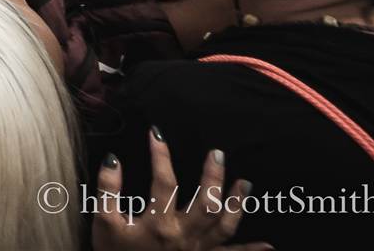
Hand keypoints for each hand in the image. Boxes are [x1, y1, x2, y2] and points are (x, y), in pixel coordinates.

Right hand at [92, 133, 261, 250]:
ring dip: (237, 204)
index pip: (165, 182)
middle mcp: (184, 235)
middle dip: (213, 176)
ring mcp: (196, 250)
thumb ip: (107, 191)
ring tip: (245, 183)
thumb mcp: (104, 223)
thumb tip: (114, 161)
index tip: (156, 134)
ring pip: (224, 226)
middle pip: (206, 202)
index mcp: (159, 223)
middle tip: (218, 154)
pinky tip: (269, 246)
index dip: (160, 155)